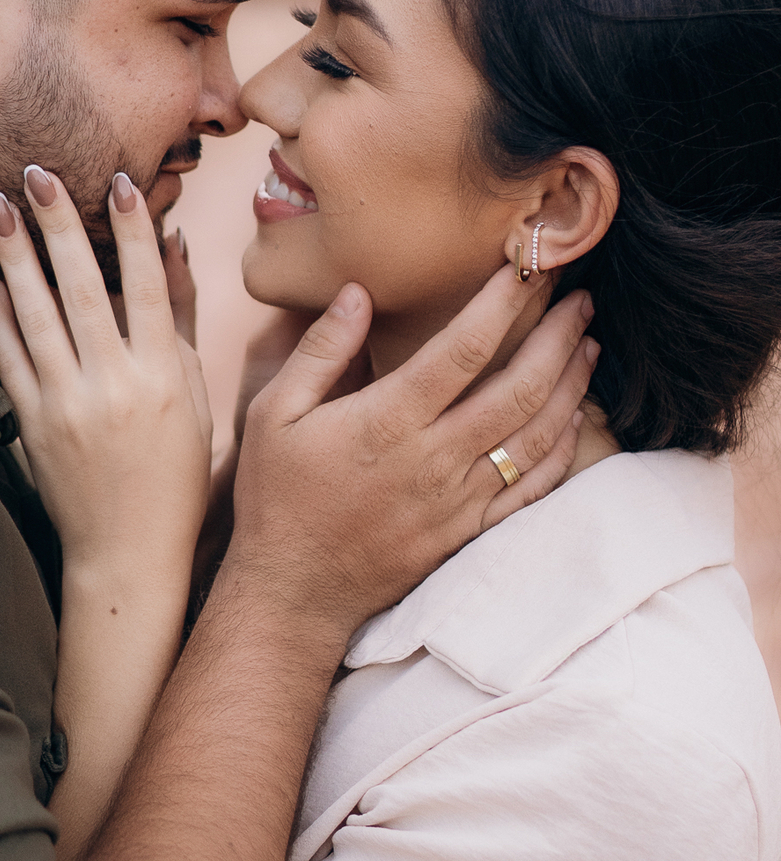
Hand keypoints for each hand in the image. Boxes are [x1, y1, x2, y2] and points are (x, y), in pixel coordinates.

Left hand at [0, 170, 211, 578]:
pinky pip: (8, 358)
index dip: (133, 231)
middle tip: (37, 174)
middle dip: (59, 225)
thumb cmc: (172, 475)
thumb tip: (176, 247)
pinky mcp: (31, 426)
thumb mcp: (196, 399)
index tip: (118, 181)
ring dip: (16, 255)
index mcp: (163, 378)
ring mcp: (67, 406)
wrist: (127, 553)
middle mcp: (114, 387)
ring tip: (0, 207)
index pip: (145, 288)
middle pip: (82, 289)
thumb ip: (180, 321)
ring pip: (36, 316)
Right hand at [226, 269, 597, 640]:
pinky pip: (532, 490)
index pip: (464, 348)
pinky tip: (575, 419)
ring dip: (570, 386)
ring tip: (588, 346)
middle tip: (582, 299)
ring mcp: (457, 500)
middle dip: (557, 337)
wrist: (293, 592)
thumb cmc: (277, 498)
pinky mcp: (468, 533)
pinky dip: (563, 451)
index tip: (529, 268)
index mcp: (387, 421)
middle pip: (518, 388)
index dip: (504, 303)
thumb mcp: (273, 415)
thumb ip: (320, 351)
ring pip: (536, 436)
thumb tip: (358, 292)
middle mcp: (433, 459)